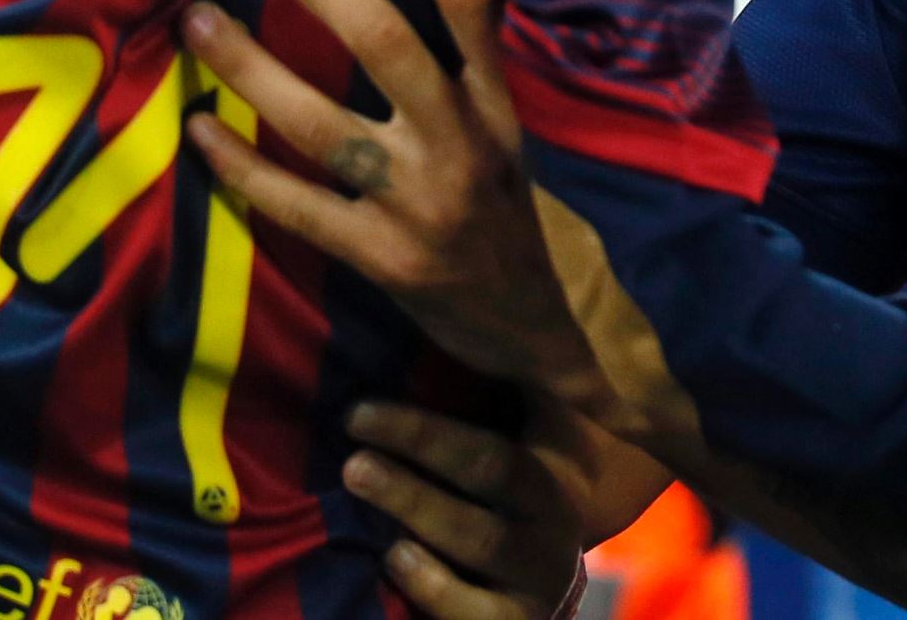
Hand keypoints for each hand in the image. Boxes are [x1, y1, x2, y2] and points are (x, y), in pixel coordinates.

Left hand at [181, 0, 604, 401]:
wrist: (537, 330)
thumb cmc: (505, 214)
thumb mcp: (503, 135)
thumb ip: (457, 72)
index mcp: (498, 104)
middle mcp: (464, 145)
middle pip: (388, 43)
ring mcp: (420, 205)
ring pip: (324, 124)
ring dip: (252, 67)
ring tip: (198, 19)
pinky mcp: (381, 261)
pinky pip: (296, 205)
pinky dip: (241, 167)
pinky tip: (197, 129)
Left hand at [343, 401, 586, 619]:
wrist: (536, 594)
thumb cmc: (506, 504)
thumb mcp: (517, 444)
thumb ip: (495, 391)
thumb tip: (438, 316)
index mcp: (550, 467)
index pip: (503, 427)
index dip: (434, 418)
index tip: (366, 402)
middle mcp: (553, 518)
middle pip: (491, 472)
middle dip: (422, 448)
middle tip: (353, 433)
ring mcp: (536, 580)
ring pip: (480, 540)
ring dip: (416, 506)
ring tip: (359, 478)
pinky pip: (473, 611)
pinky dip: (432, 585)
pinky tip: (393, 558)